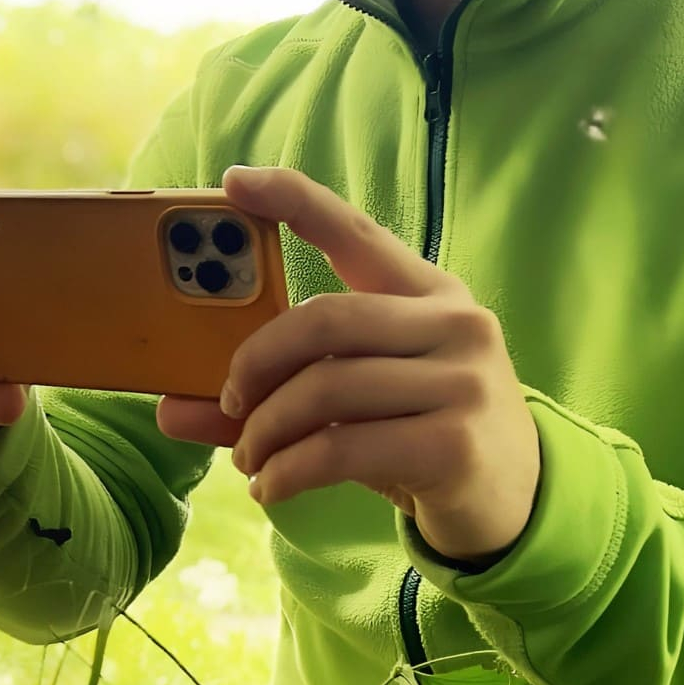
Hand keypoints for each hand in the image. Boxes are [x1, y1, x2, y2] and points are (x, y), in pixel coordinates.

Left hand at [153, 166, 539, 564]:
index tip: (233, 182)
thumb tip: (169, 409)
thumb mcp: (359, 403)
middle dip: (256, 362)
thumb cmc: (421, 434)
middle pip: (325, 319)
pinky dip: (288, 470)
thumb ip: (271, 396)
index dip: (295, 199)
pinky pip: (341, 447)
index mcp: (430, 293)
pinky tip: (272, 487)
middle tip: (230, 401)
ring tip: (249, 458)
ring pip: (326, 387)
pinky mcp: (453, 443)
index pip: (357, 231)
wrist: (514, 503)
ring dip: (266, 430)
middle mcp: (455, 324)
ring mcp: (462, 381)